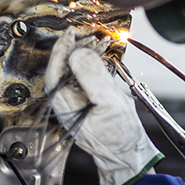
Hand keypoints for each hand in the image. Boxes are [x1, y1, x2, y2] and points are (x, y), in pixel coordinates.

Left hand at [44, 27, 163, 184]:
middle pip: (65, 68)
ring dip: (88, 55)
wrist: (128, 151)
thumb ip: (92, 76)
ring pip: (76, 71)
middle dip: (79, 48)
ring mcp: (77, 102)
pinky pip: (86, 77)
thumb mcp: (108, 102)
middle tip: (93, 36)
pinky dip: (95, 64)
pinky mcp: (88, 101)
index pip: (56, 69)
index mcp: (65, 103)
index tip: (71, 32)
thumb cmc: (118, 134)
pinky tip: (103, 57)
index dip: (63, 49)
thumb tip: (80, 52)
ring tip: (102, 43)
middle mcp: (67, 102)